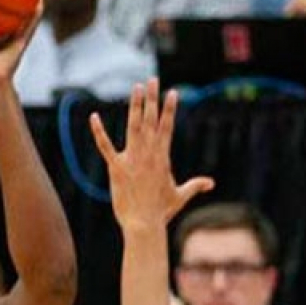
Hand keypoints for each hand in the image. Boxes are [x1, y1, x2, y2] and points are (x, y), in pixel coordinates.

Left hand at [89, 79, 213, 230]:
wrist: (144, 224)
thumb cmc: (162, 211)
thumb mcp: (180, 196)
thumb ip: (195, 185)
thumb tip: (211, 183)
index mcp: (163, 157)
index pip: (167, 127)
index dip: (169, 109)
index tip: (172, 92)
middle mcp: (148, 154)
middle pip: (151, 120)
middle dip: (152, 99)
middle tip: (152, 80)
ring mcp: (132, 159)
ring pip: (133, 127)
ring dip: (135, 106)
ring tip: (136, 88)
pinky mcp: (116, 168)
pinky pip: (106, 146)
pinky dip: (99, 132)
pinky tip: (94, 117)